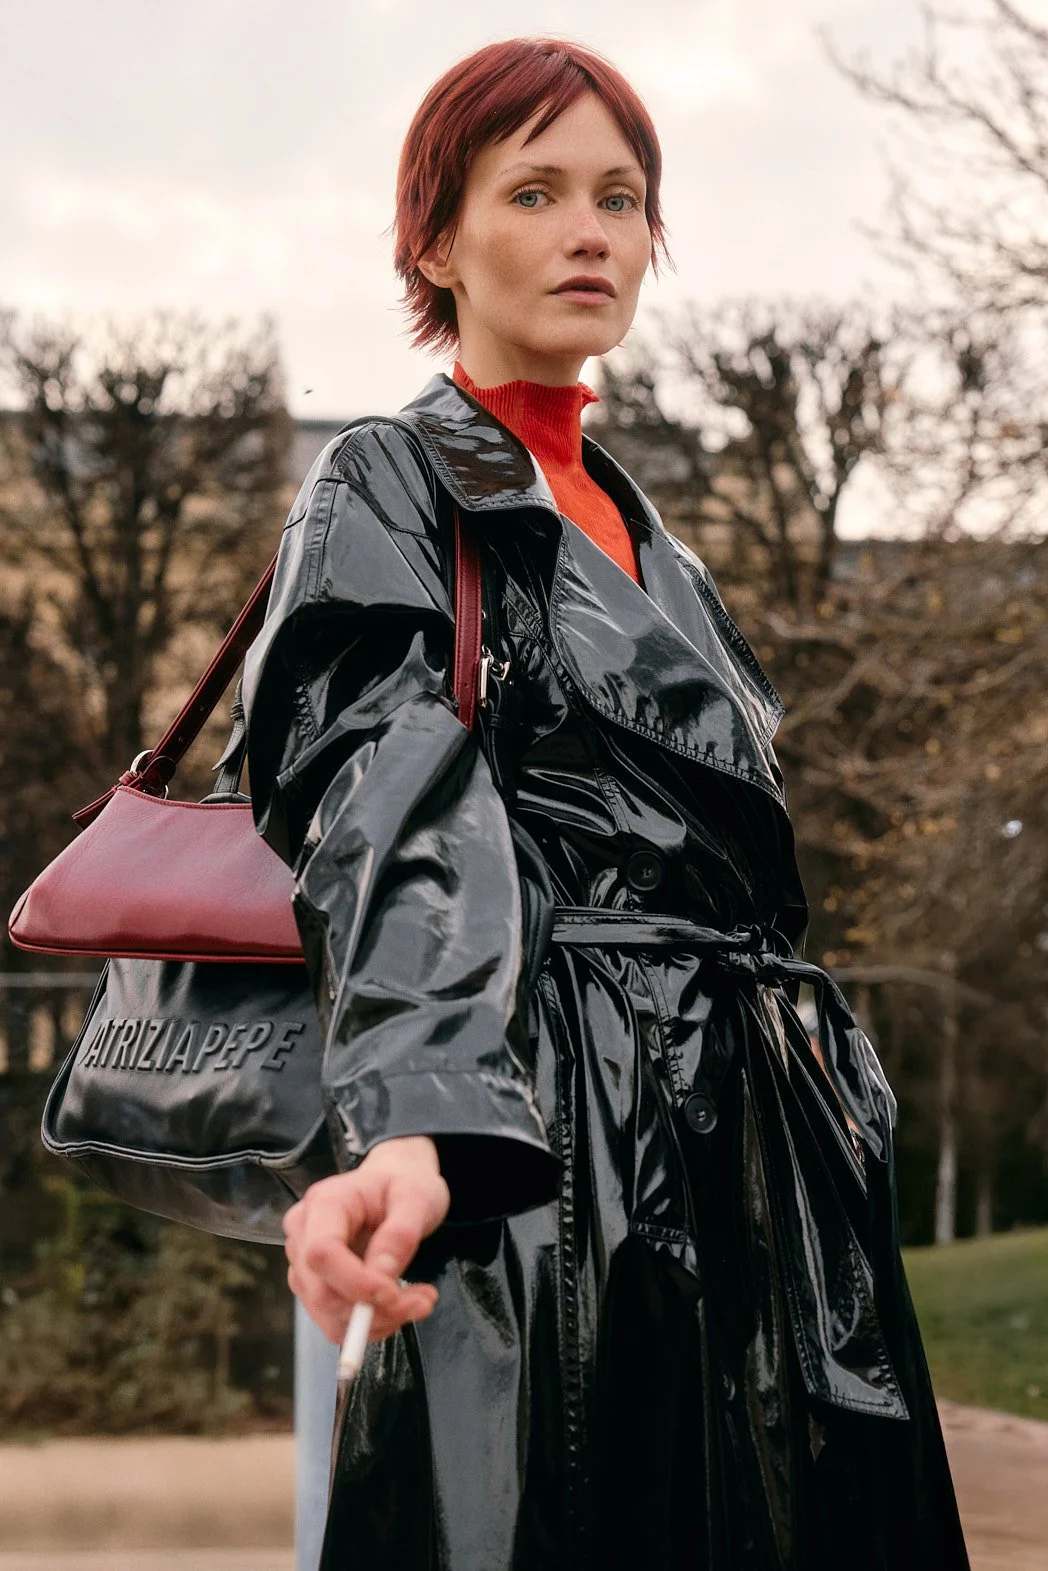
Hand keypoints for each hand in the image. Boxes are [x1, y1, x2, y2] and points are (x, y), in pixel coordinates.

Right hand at [283, 1135, 449, 1344]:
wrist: (395, 1182)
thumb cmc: (405, 1184)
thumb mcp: (417, 1198)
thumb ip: (400, 1235)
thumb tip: (382, 1278)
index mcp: (325, 1203)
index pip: (321, 1253)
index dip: (354, 1283)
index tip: (394, 1294)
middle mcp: (304, 1234)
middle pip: (321, 1292)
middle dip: (373, 1310)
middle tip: (422, 1302)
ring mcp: (305, 1263)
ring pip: (330, 1314)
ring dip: (378, 1321)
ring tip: (419, 1301)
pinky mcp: (317, 1285)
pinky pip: (337, 1321)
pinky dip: (372, 1324)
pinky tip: (400, 1304)